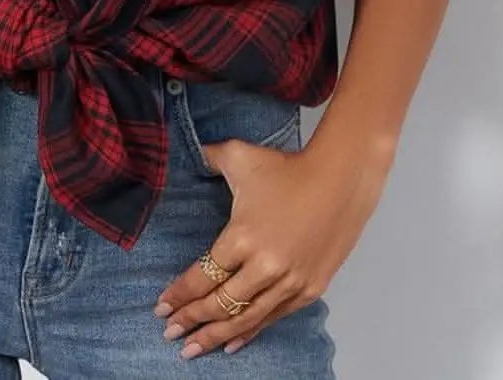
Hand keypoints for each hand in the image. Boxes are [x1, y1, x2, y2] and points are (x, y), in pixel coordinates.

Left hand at [152, 133, 392, 358]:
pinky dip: (250, 332)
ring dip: (215, 336)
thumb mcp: (240, 156)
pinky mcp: (310, 290)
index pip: (202, 277)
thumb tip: (191, 153)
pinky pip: (272, 318)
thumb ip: (209, 157)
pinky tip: (231, 343)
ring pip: (244, 319)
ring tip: (192, 349)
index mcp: (242, 237)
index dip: (179, 295)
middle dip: (190, 320)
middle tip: (170, 332)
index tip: (161, 307)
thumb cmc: (288, 168)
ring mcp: (289, 282)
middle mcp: (264, 267)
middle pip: (219, 304)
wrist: (341, 180)